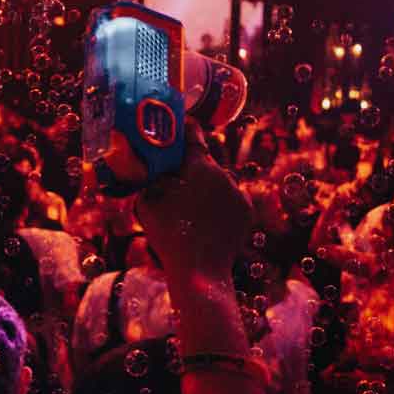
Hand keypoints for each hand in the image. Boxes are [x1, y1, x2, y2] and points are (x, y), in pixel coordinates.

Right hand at [135, 122, 251, 286]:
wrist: (199, 269)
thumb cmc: (169, 233)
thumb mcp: (146, 201)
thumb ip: (150, 178)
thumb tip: (149, 166)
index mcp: (199, 166)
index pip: (193, 135)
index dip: (184, 128)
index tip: (179, 124)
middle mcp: (223, 174)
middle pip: (205, 161)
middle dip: (191, 166)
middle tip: (175, 177)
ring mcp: (237, 193)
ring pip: (219, 181)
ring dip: (206, 187)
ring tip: (190, 205)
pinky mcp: (246, 211)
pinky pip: (230, 199)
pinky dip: (219, 205)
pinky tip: (206, 219)